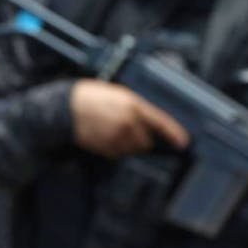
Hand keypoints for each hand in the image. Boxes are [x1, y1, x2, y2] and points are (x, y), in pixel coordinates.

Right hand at [70, 79, 188, 157]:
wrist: (65, 107)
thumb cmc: (88, 97)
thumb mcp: (116, 93)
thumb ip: (134, 107)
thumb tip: (147, 121)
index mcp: (133, 105)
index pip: (161, 122)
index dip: (174, 133)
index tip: (183, 142)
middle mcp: (129, 123)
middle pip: (146, 141)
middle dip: (140, 138)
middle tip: (125, 129)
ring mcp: (117, 137)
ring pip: (132, 149)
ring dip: (126, 145)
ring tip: (110, 131)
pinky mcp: (106, 148)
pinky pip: (118, 154)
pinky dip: (114, 149)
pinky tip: (103, 136)